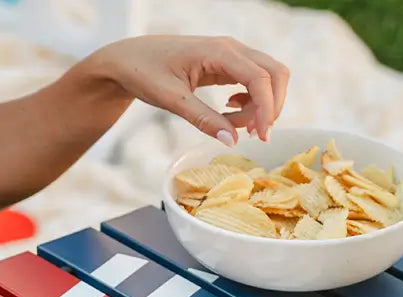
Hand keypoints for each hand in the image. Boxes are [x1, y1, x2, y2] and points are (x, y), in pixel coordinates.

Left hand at [84, 35, 290, 144]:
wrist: (127, 59)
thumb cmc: (144, 71)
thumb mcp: (171, 99)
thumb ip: (203, 119)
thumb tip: (233, 141)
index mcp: (218, 51)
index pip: (260, 78)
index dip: (267, 109)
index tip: (261, 137)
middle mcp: (231, 48)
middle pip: (275, 73)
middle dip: (272, 106)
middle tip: (255, 134)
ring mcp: (231, 55)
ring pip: (267, 78)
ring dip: (260, 106)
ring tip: (234, 125)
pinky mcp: (227, 64)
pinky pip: (254, 82)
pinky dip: (251, 101)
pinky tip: (229, 111)